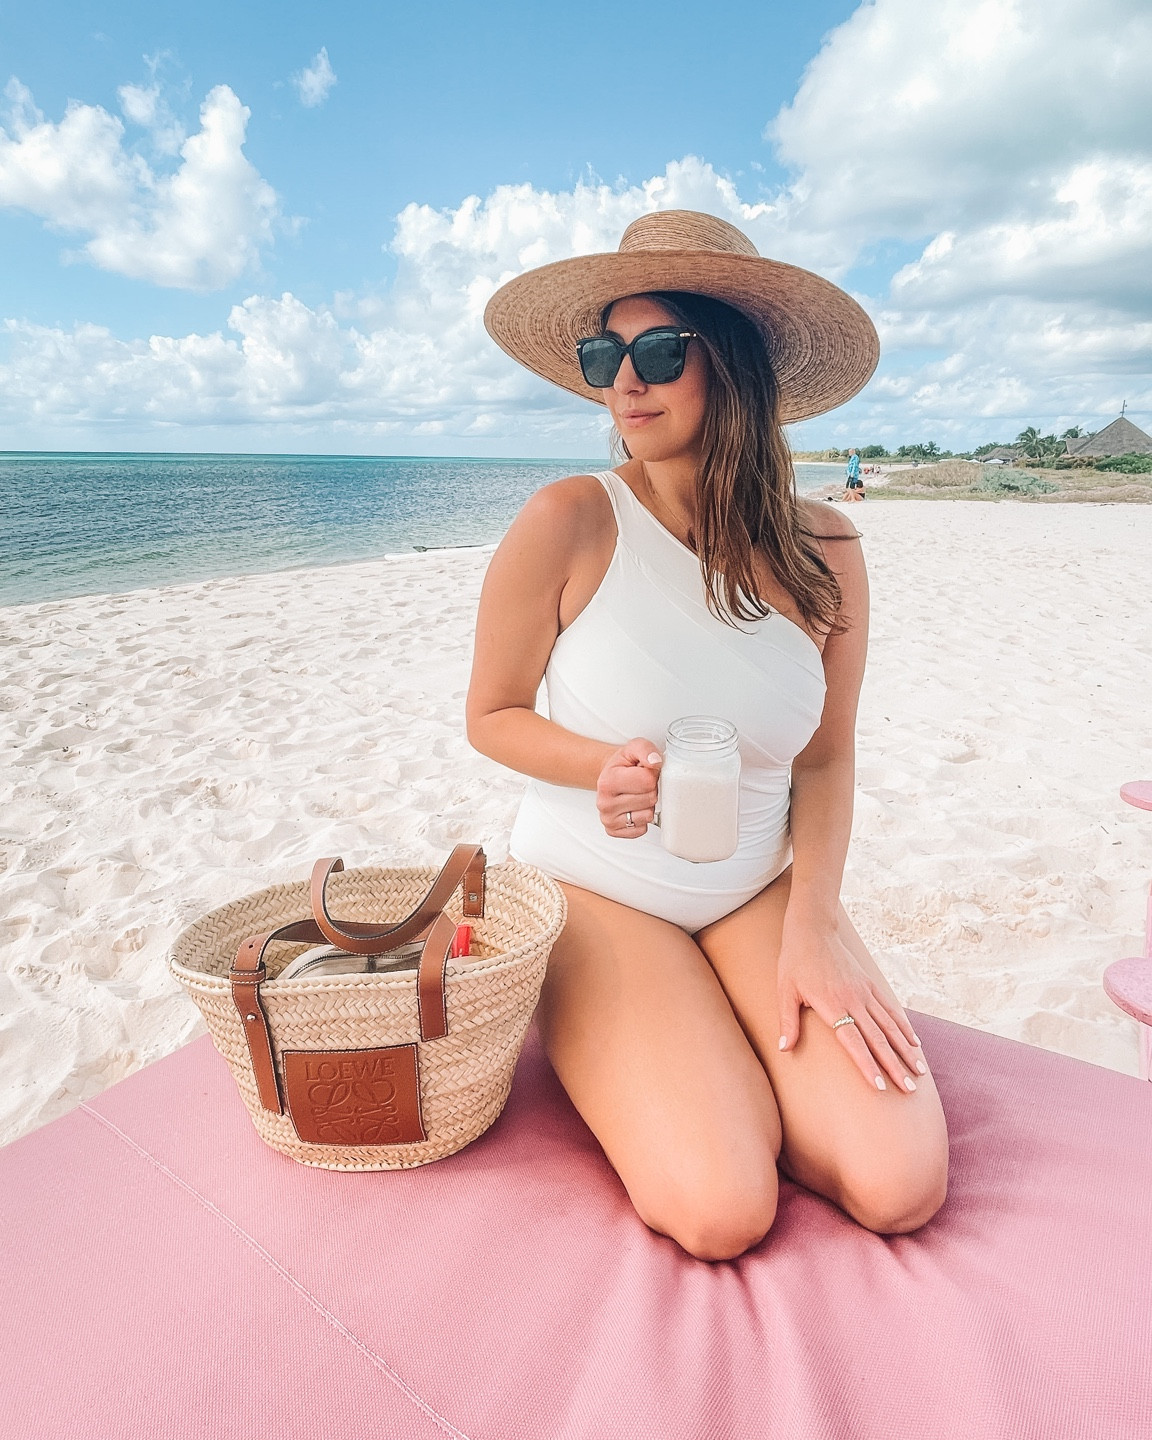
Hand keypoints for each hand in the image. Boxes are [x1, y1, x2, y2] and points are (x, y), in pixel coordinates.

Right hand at [596, 738, 661, 838]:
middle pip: (650, 799)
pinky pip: (642, 830)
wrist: (609, 775)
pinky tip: (634, 808)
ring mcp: (608, 819)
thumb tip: (655, 762)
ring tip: (637, 794)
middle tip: (641, 784)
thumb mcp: (634, 748)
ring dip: (648, 805)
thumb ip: (646, 750)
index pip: (647, 781)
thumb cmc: (623, 764)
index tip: (644, 770)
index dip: (652, 774)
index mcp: (608, 781)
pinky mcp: (613, 831)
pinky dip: (642, 819)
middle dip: (651, 790)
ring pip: (648, 816)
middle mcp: (604, 803)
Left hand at [776, 920, 925, 1092]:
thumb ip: (787, 1021)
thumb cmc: (795, 962)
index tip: (879, 1086)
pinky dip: (904, 1027)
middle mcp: (854, 1000)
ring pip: (890, 1026)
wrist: (813, 930)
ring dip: (905, 1050)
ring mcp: (865, 991)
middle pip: (878, 1038)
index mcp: (832, 1005)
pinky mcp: (870, 984)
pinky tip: (915, 1043)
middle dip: (894, 1065)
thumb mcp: (785, 991)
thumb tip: (784, 1049)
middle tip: (909, 1089)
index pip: (853, 1042)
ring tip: (919, 1072)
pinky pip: (891, 1009)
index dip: (866, 1065)